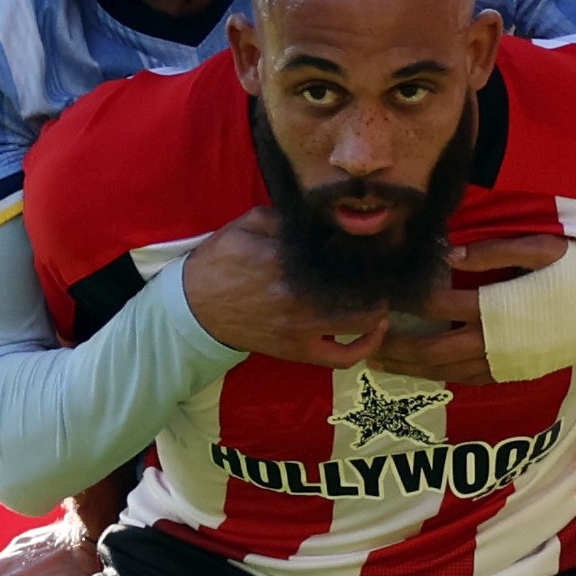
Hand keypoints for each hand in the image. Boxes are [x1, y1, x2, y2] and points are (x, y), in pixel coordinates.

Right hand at [181, 208, 389, 368]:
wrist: (192, 309)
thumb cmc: (220, 263)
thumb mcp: (247, 225)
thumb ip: (286, 218)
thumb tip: (323, 219)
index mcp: (286, 259)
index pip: (343, 253)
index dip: (366, 248)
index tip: (376, 244)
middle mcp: (299, 296)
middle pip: (361, 288)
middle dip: (378, 279)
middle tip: (382, 270)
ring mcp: (300, 328)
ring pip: (360, 323)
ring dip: (378, 309)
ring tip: (382, 296)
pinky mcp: (297, 351)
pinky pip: (341, 357)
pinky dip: (365, 347)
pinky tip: (376, 329)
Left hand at [375, 234, 575, 383]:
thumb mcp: (543, 248)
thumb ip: (491, 252)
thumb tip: (445, 256)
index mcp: (501, 308)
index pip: (439, 307)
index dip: (407, 301)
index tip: (382, 294)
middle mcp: (500, 343)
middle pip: (433, 351)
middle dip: (396, 347)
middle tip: (365, 341)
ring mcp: (510, 363)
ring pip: (448, 373)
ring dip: (411, 368)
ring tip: (380, 362)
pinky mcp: (519, 372)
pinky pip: (471, 380)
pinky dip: (442, 376)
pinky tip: (424, 371)